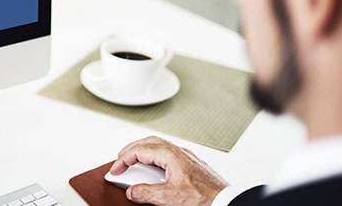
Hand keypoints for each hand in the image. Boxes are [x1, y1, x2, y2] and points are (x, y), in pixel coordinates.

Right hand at [109, 136, 228, 205]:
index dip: (123, 160)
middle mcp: (179, 152)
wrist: (227, 201)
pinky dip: (155, 157)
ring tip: (134, 162)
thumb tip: (132, 191)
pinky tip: (155, 169)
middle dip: (131, 149)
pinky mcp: (191, 165)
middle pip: (148, 142)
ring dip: (143, 151)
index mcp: (171, 155)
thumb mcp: (168, 198)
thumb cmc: (204, 197)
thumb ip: (146, 193)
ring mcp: (186, 157)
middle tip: (120, 159)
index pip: (139, 150)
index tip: (115, 170)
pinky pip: (168, 154)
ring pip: (159, 146)